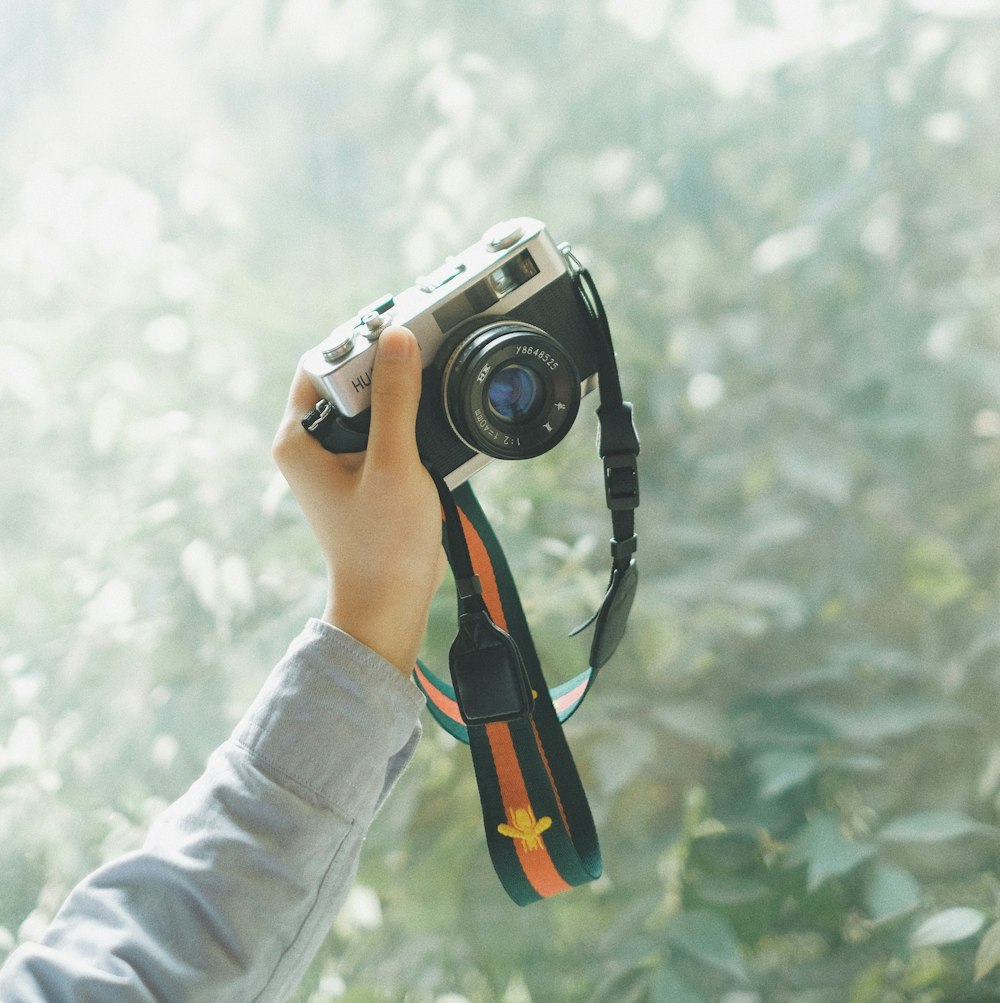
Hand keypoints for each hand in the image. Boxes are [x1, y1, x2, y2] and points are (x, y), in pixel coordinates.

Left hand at [272, 326, 445, 673]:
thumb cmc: (382, 544)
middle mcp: (311, 444)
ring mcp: (338, 459)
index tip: (400, 329)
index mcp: (297, 438)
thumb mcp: (393, 464)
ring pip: (371, 403)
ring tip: (436, 380)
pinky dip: (412, 420)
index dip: (359, 342)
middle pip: (348, 378)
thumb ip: (395, 399)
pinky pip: (387, 429)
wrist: (392, 601)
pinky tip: (438, 419)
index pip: (321, 363)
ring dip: (404, 392)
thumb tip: (398, 337)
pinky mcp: (365, 472)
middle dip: (387, 364)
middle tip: (426, 348)